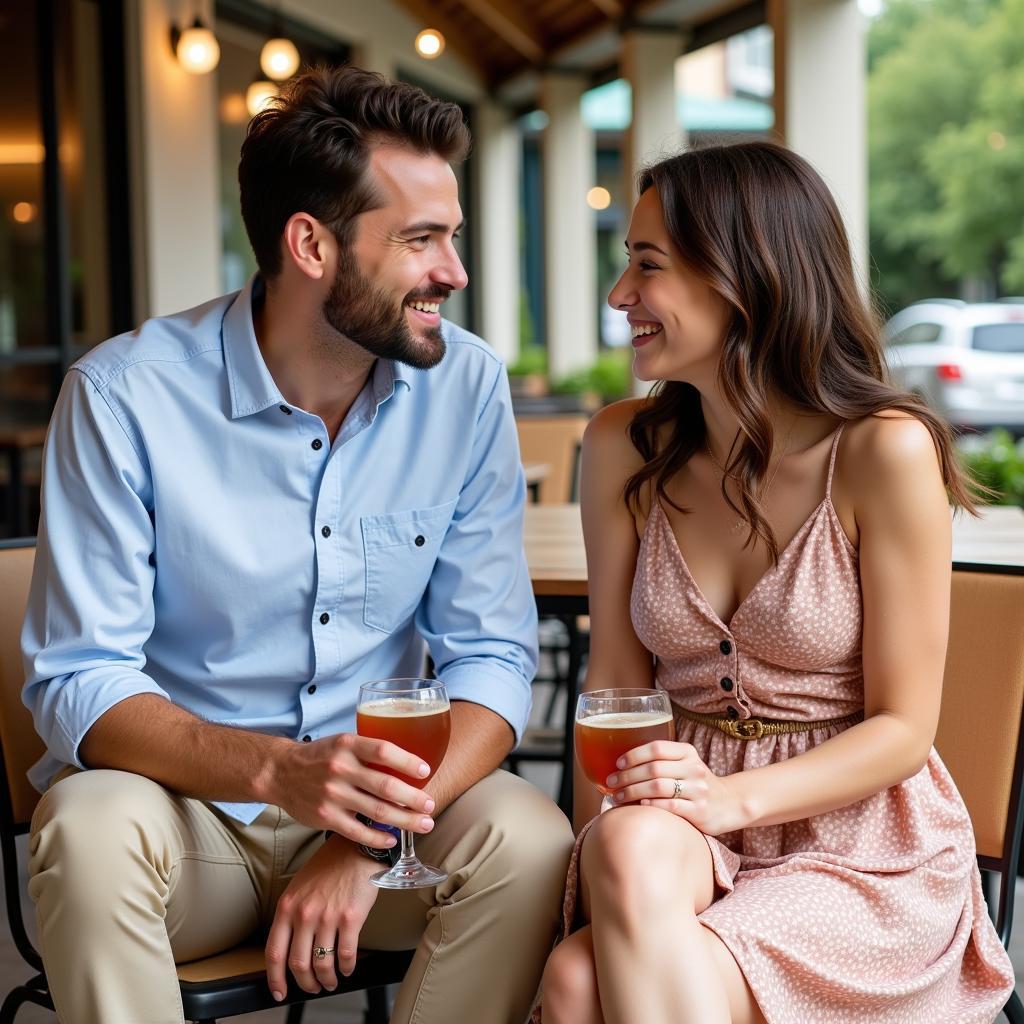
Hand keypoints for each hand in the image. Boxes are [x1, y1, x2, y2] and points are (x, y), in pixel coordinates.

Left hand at [265, 837, 380, 999]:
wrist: (356, 848)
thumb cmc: (330, 865)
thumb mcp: (300, 886)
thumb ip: (292, 914)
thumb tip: (290, 946)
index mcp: (287, 906)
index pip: (274, 953)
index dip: (275, 978)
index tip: (279, 992)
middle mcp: (304, 914)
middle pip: (298, 964)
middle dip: (305, 983)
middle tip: (312, 988)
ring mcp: (327, 917)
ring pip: (322, 963)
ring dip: (327, 979)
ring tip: (331, 981)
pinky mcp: (350, 918)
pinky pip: (346, 954)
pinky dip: (347, 967)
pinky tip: (347, 968)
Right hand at [267, 733, 436, 847]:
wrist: (280, 772)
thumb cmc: (321, 756)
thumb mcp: (343, 742)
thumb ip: (369, 751)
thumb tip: (408, 763)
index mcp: (347, 745)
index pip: (384, 750)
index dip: (408, 761)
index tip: (426, 771)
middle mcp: (340, 769)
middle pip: (386, 786)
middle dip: (414, 798)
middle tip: (431, 805)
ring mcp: (332, 795)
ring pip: (377, 811)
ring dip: (405, 820)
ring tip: (424, 824)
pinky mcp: (325, 817)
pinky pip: (358, 831)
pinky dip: (378, 838)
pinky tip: (393, 839)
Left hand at [605, 740, 747, 835]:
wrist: (729, 804)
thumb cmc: (695, 783)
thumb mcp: (684, 764)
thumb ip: (661, 761)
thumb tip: (621, 764)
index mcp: (687, 752)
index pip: (656, 748)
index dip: (634, 755)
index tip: (618, 764)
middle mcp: (694, 769)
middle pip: (653, 769)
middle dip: (627, 776)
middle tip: (611, 783)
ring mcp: (698, 790)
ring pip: (658, 787)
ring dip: (633, 792)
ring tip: (618, 797)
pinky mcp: (700, 811)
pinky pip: (670, 806)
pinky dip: (652, 805)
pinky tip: (640, 806)